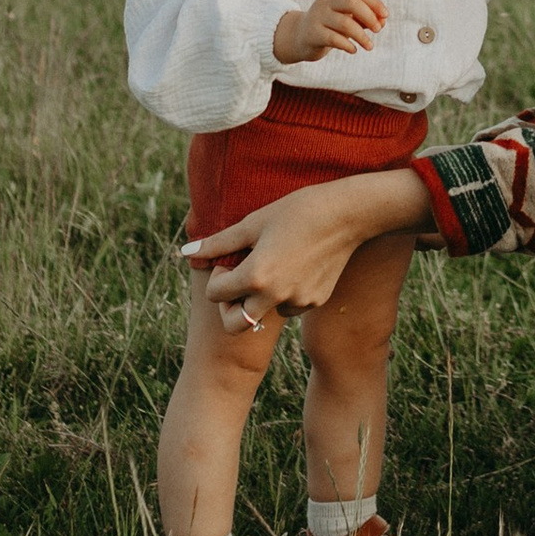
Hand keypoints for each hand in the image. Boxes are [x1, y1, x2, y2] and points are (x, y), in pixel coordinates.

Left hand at [184, 165, 430, 325]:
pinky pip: (289, 306)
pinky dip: (284, 293)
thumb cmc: (298, 210)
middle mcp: (275, 295)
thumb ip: (218, 242)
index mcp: (256, 276)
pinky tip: (295, 266)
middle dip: (229, 307)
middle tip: (238, 281)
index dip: (217, 277)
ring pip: (264, 314)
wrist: (349, 214)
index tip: (229, 260)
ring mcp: (298, 301)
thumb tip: (185, 253)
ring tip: (273, 264)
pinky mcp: (315, 301)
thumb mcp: (254, 222)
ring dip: (259, 298)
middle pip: (234, 325)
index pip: (215, 295)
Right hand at [272, 0, 386, 66]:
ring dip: (361, 36)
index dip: (374, 2)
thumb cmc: (329, 27)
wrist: (298, 38)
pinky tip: (353, 50)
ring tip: (370, 46)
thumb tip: (382, 22)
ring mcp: (317, 17)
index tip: (386, 16)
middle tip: (378, 30)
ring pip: (344, 23)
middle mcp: (325, 2)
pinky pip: (333, 39)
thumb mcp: (346, 20)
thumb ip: (364, 19)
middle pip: (351, 2)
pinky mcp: (312, 33)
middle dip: (369, 16)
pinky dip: (347, 45)